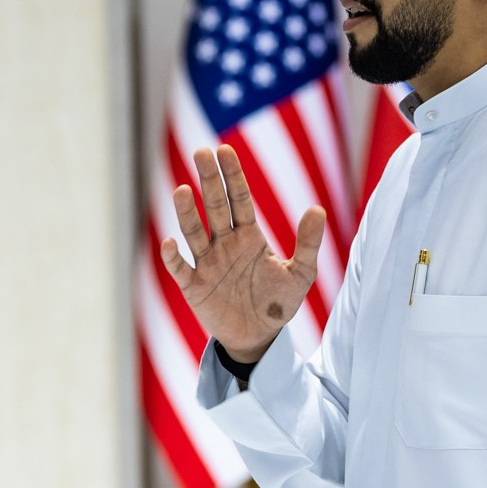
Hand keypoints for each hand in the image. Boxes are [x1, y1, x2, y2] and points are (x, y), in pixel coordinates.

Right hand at [157, 145, 324, 363]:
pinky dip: (173, 258)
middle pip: (214, 206)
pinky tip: (169, 243)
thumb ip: (307, 243)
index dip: (232, 175)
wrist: (259, 337)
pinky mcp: (194, 287)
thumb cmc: (277, 302)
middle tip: (200, 152)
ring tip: (182, 190)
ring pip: (194, 233)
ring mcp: (207, 264)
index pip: (239, 199)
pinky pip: (181, 269)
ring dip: (187, 213)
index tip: (224, 150)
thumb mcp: (300, 274)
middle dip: (208, 180)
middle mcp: (224, 244)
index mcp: (248, 236)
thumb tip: (317, 209)